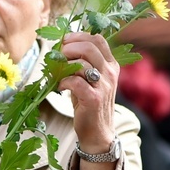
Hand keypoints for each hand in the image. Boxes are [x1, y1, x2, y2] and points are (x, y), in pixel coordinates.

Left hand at [57, 32, 118, 148]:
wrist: (98, 132)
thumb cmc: (89, 103)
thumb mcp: (90, 79)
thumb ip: (82, 63)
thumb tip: (61, 47)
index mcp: (111, 65)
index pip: (98, 39)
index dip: (78, 37)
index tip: (65, 42)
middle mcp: (110, 73)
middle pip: (90, 47)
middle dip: (69, 48)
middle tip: (59, 55)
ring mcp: (104, 86)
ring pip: (82, 63)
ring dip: (64, 66)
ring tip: (59, 73)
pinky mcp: (94, 99)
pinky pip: (75, 82)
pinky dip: (64, 82)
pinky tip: (61, 87)